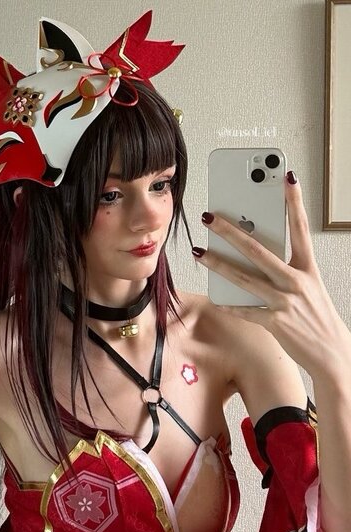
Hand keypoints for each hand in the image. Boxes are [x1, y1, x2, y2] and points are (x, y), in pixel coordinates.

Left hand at [196, 172, 350, 375]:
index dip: (294, 203)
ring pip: (244, 278)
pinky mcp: (274, 322)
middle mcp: (296, 281)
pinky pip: (245, 311)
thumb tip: (257, 258)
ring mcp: (284, 301)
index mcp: (308, 268)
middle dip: (231, 231)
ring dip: (217, 264)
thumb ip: (285, 271)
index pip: (301, 228)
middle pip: (258, 250)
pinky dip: (230, 305)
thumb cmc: (316, 317)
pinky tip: (216, 297)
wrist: (332, 352)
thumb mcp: (308, 288)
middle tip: (210, 217)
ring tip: (198, 252)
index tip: (287, 179)